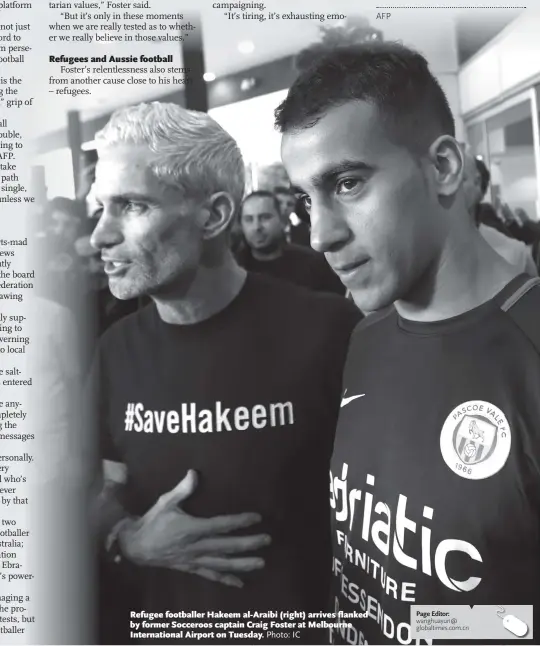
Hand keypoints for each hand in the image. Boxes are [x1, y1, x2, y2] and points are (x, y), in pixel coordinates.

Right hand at [117, 470, 270, 586]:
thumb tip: (194, 473)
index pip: (221, 525)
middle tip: (267, 540)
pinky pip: (211, 575)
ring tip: (261, 563)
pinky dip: (226, 579)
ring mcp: (194, 560)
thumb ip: (182, 489)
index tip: (256, 518)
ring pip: (223, 564)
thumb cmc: (152, 521)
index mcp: (192, 529)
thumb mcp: (165, 502)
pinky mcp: (191, 568)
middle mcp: (196, 547)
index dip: (240, 522)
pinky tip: (239, 583)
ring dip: (243, 564)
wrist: (136, 546)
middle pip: (227, 547)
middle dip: (249, 544)